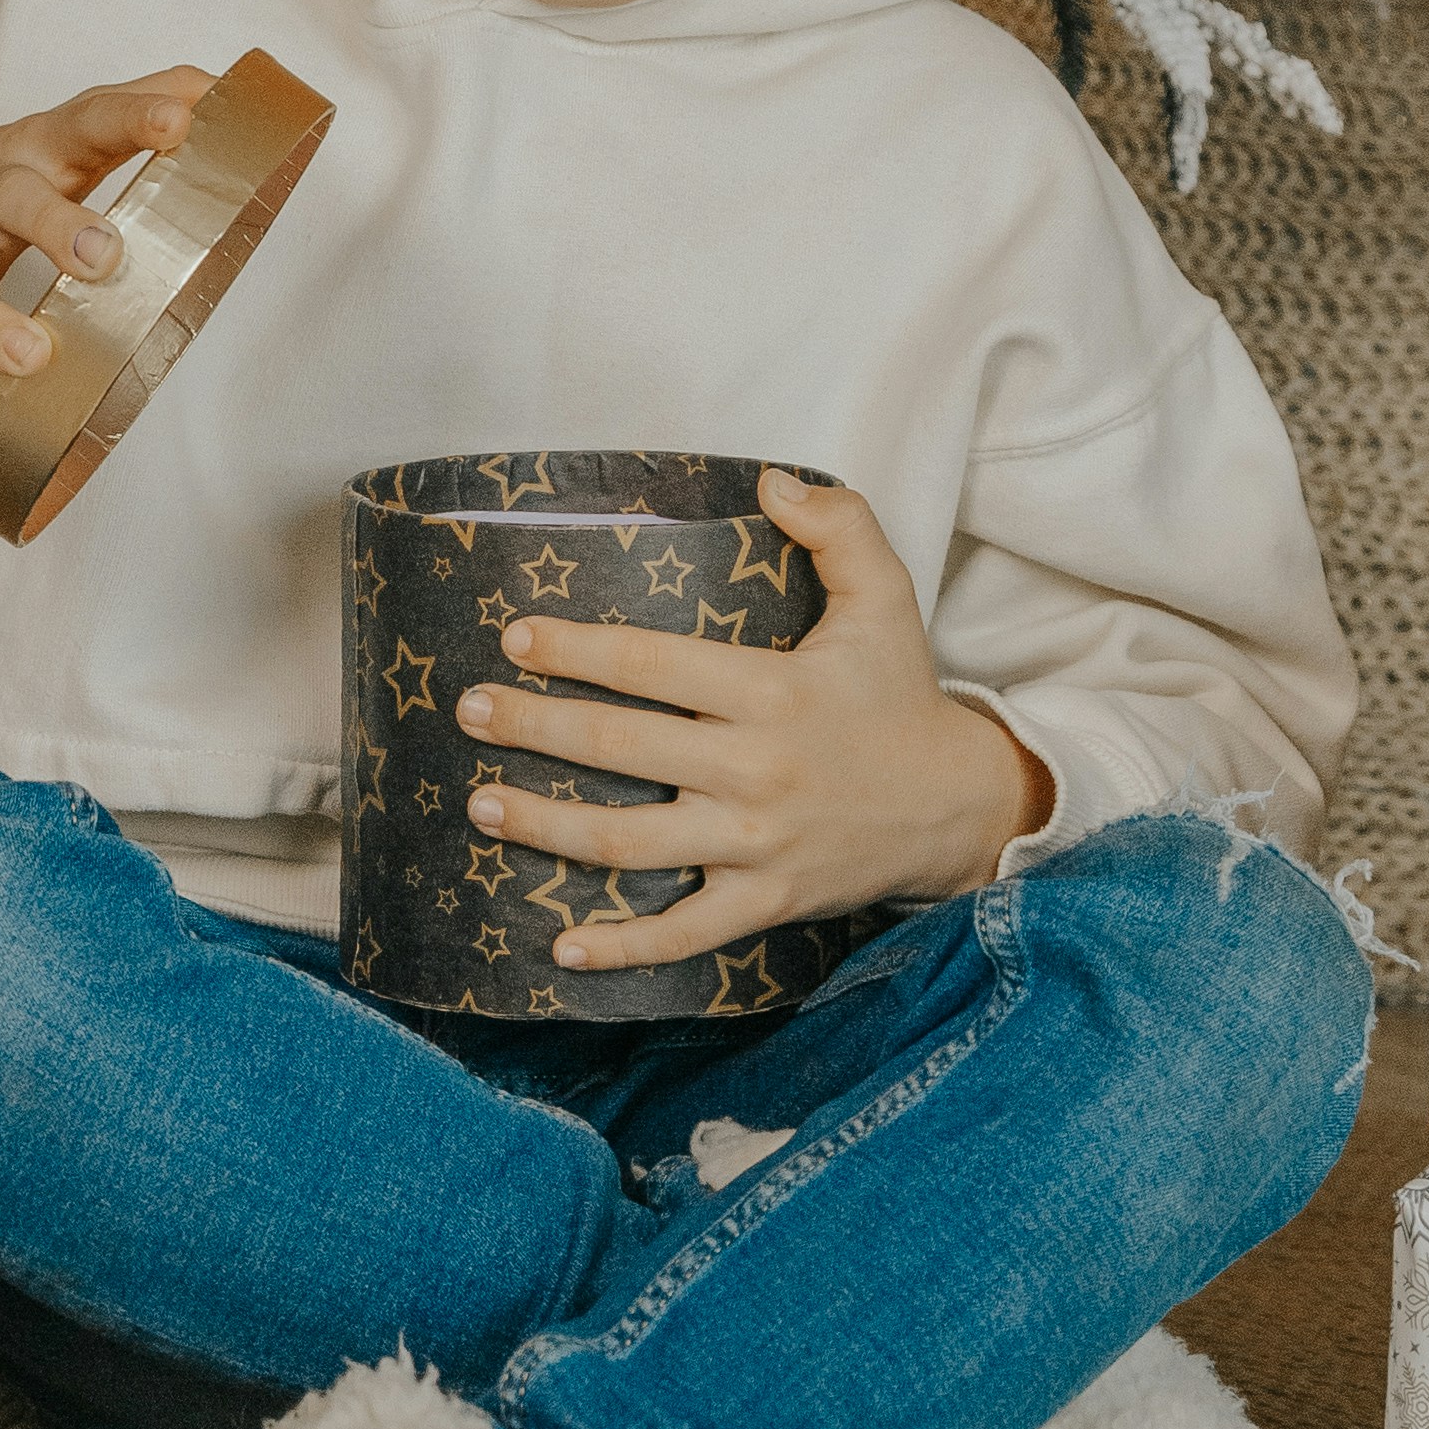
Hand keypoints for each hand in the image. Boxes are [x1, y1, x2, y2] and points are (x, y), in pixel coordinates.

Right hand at [0, 67, 213, 494]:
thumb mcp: (59, 134)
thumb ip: (138, 105)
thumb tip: (227, 87)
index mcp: (37, 150)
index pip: (89, 118)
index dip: (134, 116)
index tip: (181, 122)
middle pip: (15, 199)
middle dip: (56, 224)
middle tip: (104, 257)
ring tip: (30, 358)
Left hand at [455, 466, 1055, 976]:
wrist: (960, 808)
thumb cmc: (903, 696)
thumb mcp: (886, 599)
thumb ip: (838, 526)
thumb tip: (771, 480)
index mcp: (771, 691)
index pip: (652, 665)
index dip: (577, 651)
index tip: (515, 637)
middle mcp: (755, 770)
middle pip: (619, 749)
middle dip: (532, 728)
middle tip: (467, 711)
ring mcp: (756, 845)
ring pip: (629, 843)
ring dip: (546, 827)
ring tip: (481, 806)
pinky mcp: (765, 901)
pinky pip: (683, 933)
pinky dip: (622, 948)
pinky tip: (560, 948)